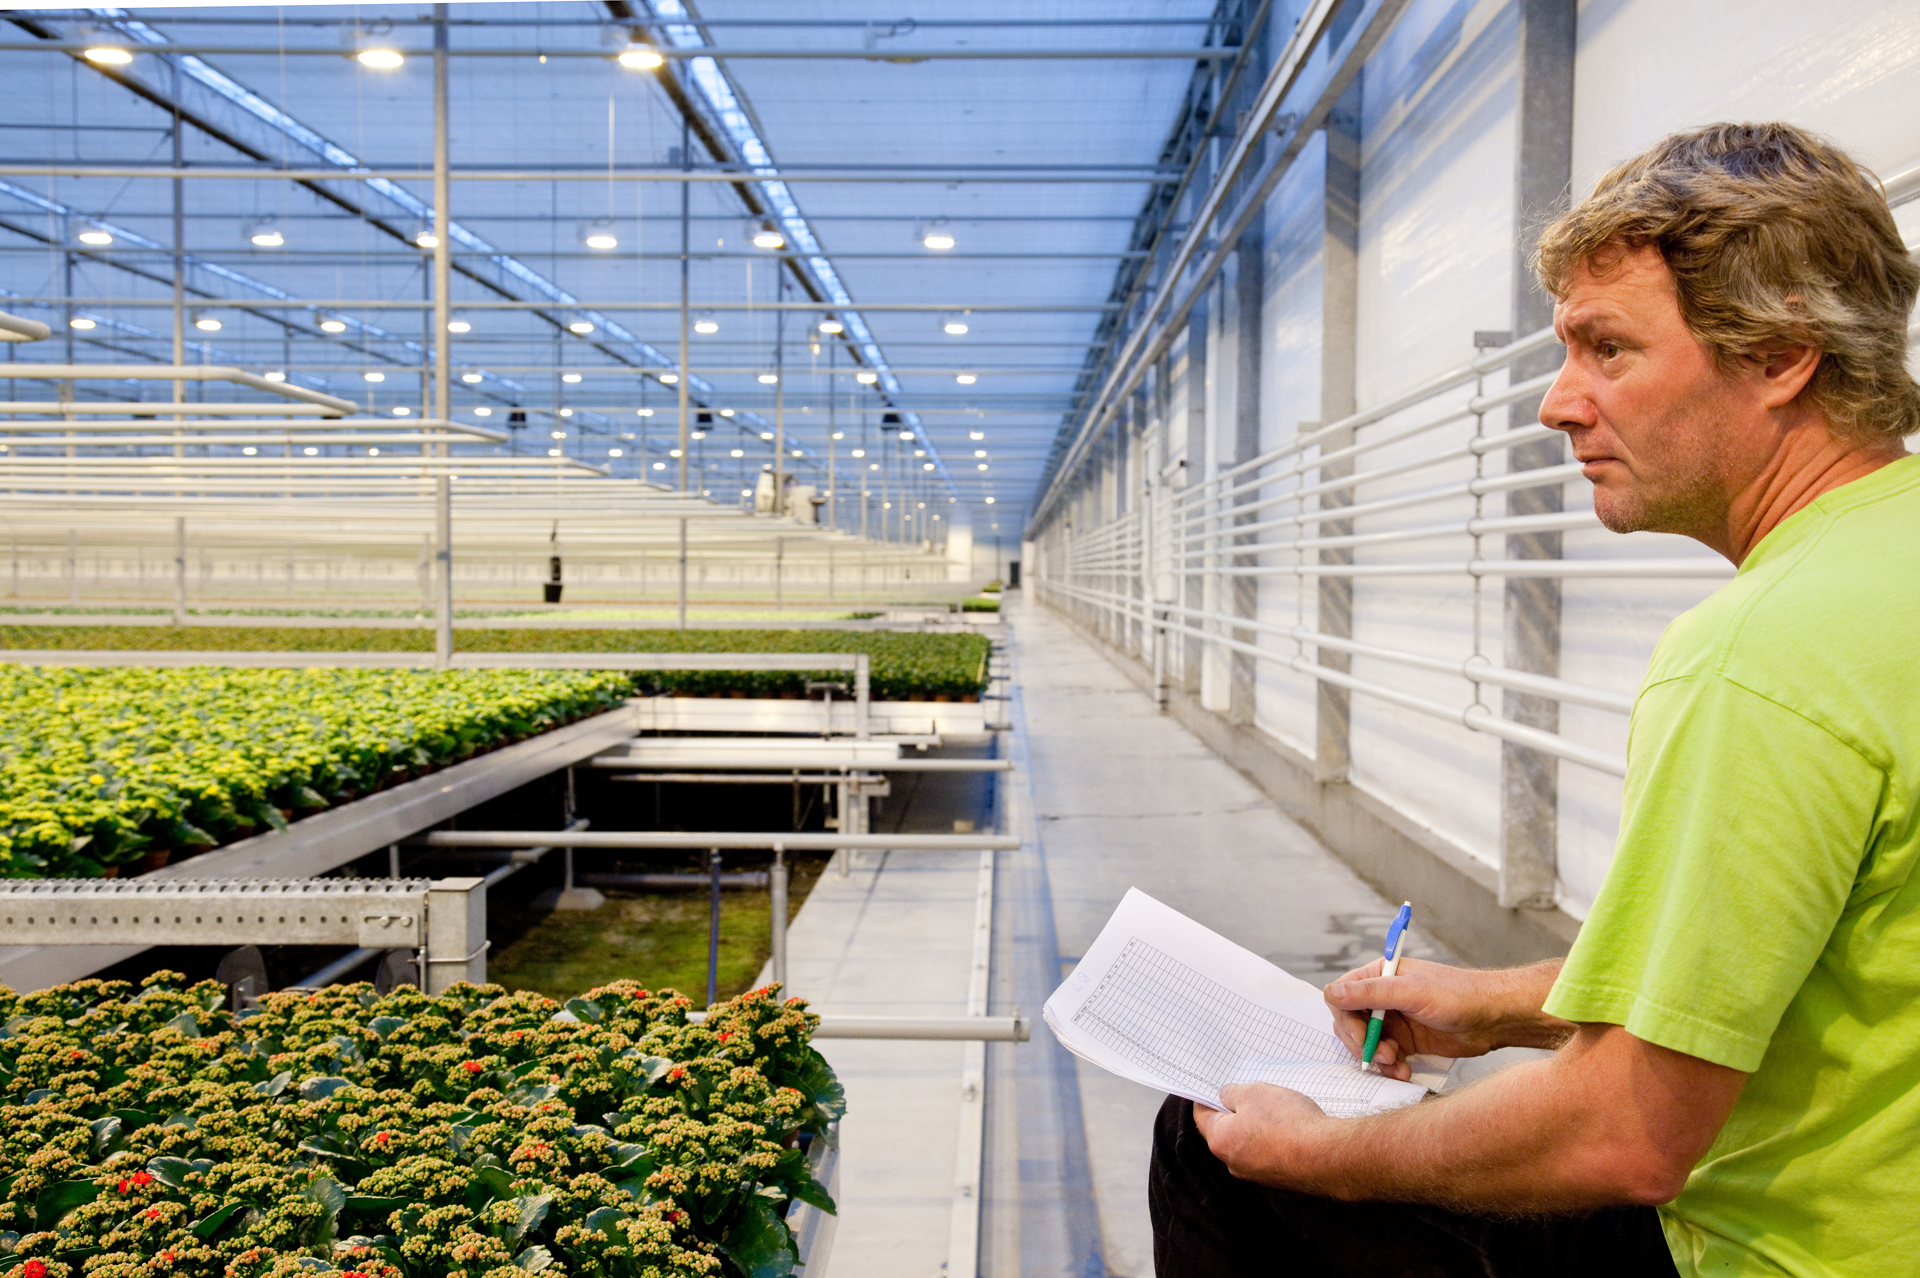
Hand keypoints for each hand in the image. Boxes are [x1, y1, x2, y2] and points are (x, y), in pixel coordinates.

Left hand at [1192, 1083, 1331, 1187]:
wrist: (1326, 1155)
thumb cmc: (1286, 1122)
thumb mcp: (1254, 1093)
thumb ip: (1232, 1094)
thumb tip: (1225, 1098)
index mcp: (1220, 1141)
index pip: (1202, 1116)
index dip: (1206, 1097)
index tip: (1213, 1087)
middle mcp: (1233, 1163)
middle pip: (1225, 1131)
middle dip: (1235, 1112)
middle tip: (1249, 1093)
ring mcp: (1256, 1173)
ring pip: (1248, 1143)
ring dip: (1256, 1126)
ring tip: (1274, 1108)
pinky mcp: (1278, 1177)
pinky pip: (1268, 1153)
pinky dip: (1273, 1139)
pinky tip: (1288, 1126)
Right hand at [1323, 958, 1570, 1080]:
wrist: (1494, 1019)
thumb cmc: (1458, 995)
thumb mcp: (1411, 992)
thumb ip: (1370, 993)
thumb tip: (1331, 992)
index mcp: (1379, 976)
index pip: (1342, 997)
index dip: (1347, 1020)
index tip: (1363, 1038)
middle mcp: (1382, 997)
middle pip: (1350, 1023)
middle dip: (1363, 1043)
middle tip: (1384, 1056)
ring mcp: (1393, 1020)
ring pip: (1366, 1044)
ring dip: (1377, 1059)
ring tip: (1397, 1065)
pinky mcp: (1406, 1041)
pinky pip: (1384, 1057)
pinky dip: (1390, 1067)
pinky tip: (1405, 1071)